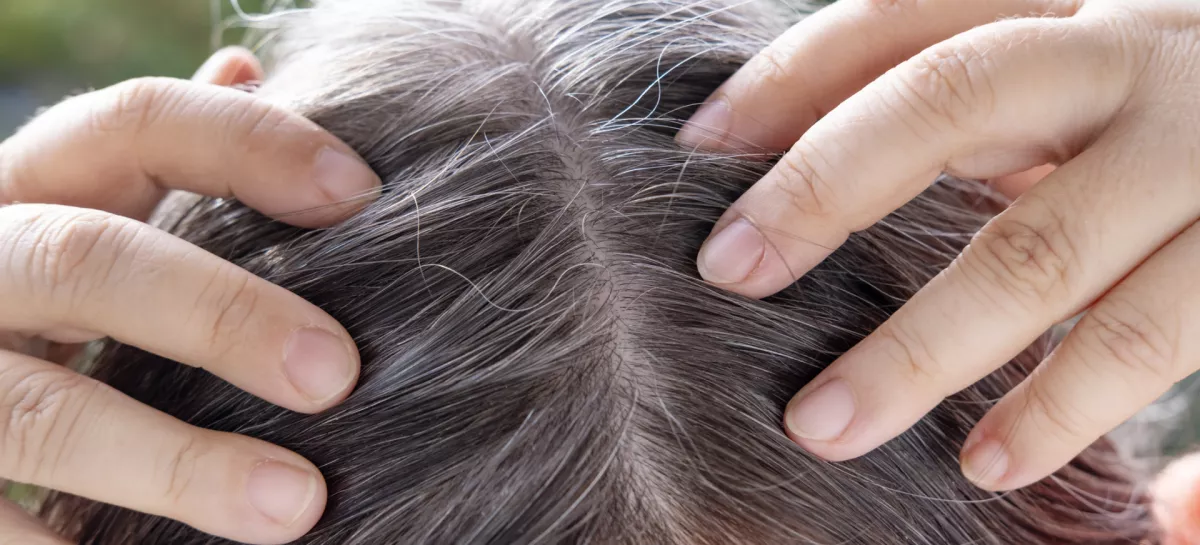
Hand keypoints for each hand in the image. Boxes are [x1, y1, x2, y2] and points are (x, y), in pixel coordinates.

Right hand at [0, 48, 379, 543]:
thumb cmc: (31, 282)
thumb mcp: (76, 204)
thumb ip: (155, 157)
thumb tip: (246, 64)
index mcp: (32, 184)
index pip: (138, 123)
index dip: (252, 143)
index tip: (363, 192)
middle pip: (90, 259)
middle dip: (222, 314)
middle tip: (340, 375)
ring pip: (47, 411)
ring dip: (179, 462)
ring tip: (299, 508)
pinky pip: (2, 520)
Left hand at [679, 0, 1199, 492]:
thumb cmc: (1170, 105)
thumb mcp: (1079, 70)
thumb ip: (974, 106)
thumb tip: (784, 149)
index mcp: (1077, 2)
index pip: (907, 16)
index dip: (794, 73)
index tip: (698, 143)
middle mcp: (1145, 52)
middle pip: (957, 99)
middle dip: (829, 187)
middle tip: (727, 272)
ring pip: (1052, 249)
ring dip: (931, 346)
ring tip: (829, 423)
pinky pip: (1165, 332)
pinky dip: (1072, 408)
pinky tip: (992, 463)